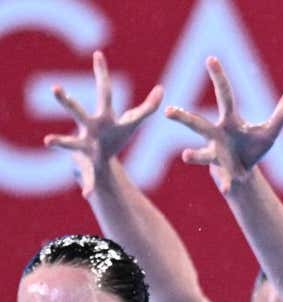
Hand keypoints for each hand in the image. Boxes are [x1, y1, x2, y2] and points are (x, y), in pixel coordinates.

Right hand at [42, 51, 162, 196]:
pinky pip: (89, 178)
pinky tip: (88, 194)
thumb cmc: (114, 135)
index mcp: (104, 116)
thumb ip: (147, 107)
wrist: (99, 160)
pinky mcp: (88, 166)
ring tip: (48, 140)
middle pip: (78, 111)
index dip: (102, 72)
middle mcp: (90, 128)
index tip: (97, 54)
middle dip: (66, 101)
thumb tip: (162, 89)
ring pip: (70, 143)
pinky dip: (89, 185)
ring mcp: (85, 146)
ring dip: (60, 141)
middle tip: (55, 88)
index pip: (105, 91)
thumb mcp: (132, 122)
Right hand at [165, 57, 282, 192]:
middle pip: (197, 124)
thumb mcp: (270, 130)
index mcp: (229, 121)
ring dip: (194, 156)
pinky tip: (228, 189)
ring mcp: (216, 155)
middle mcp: (216, 136)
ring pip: (200, 154)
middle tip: (167, 111)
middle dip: (183, 118)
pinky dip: (226, 183)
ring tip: (185, 156)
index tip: (210, 58)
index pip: (223, 95)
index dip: (219, 77)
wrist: (244, 173)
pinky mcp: (223, 173)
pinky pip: (224, 179)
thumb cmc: (253, 146)